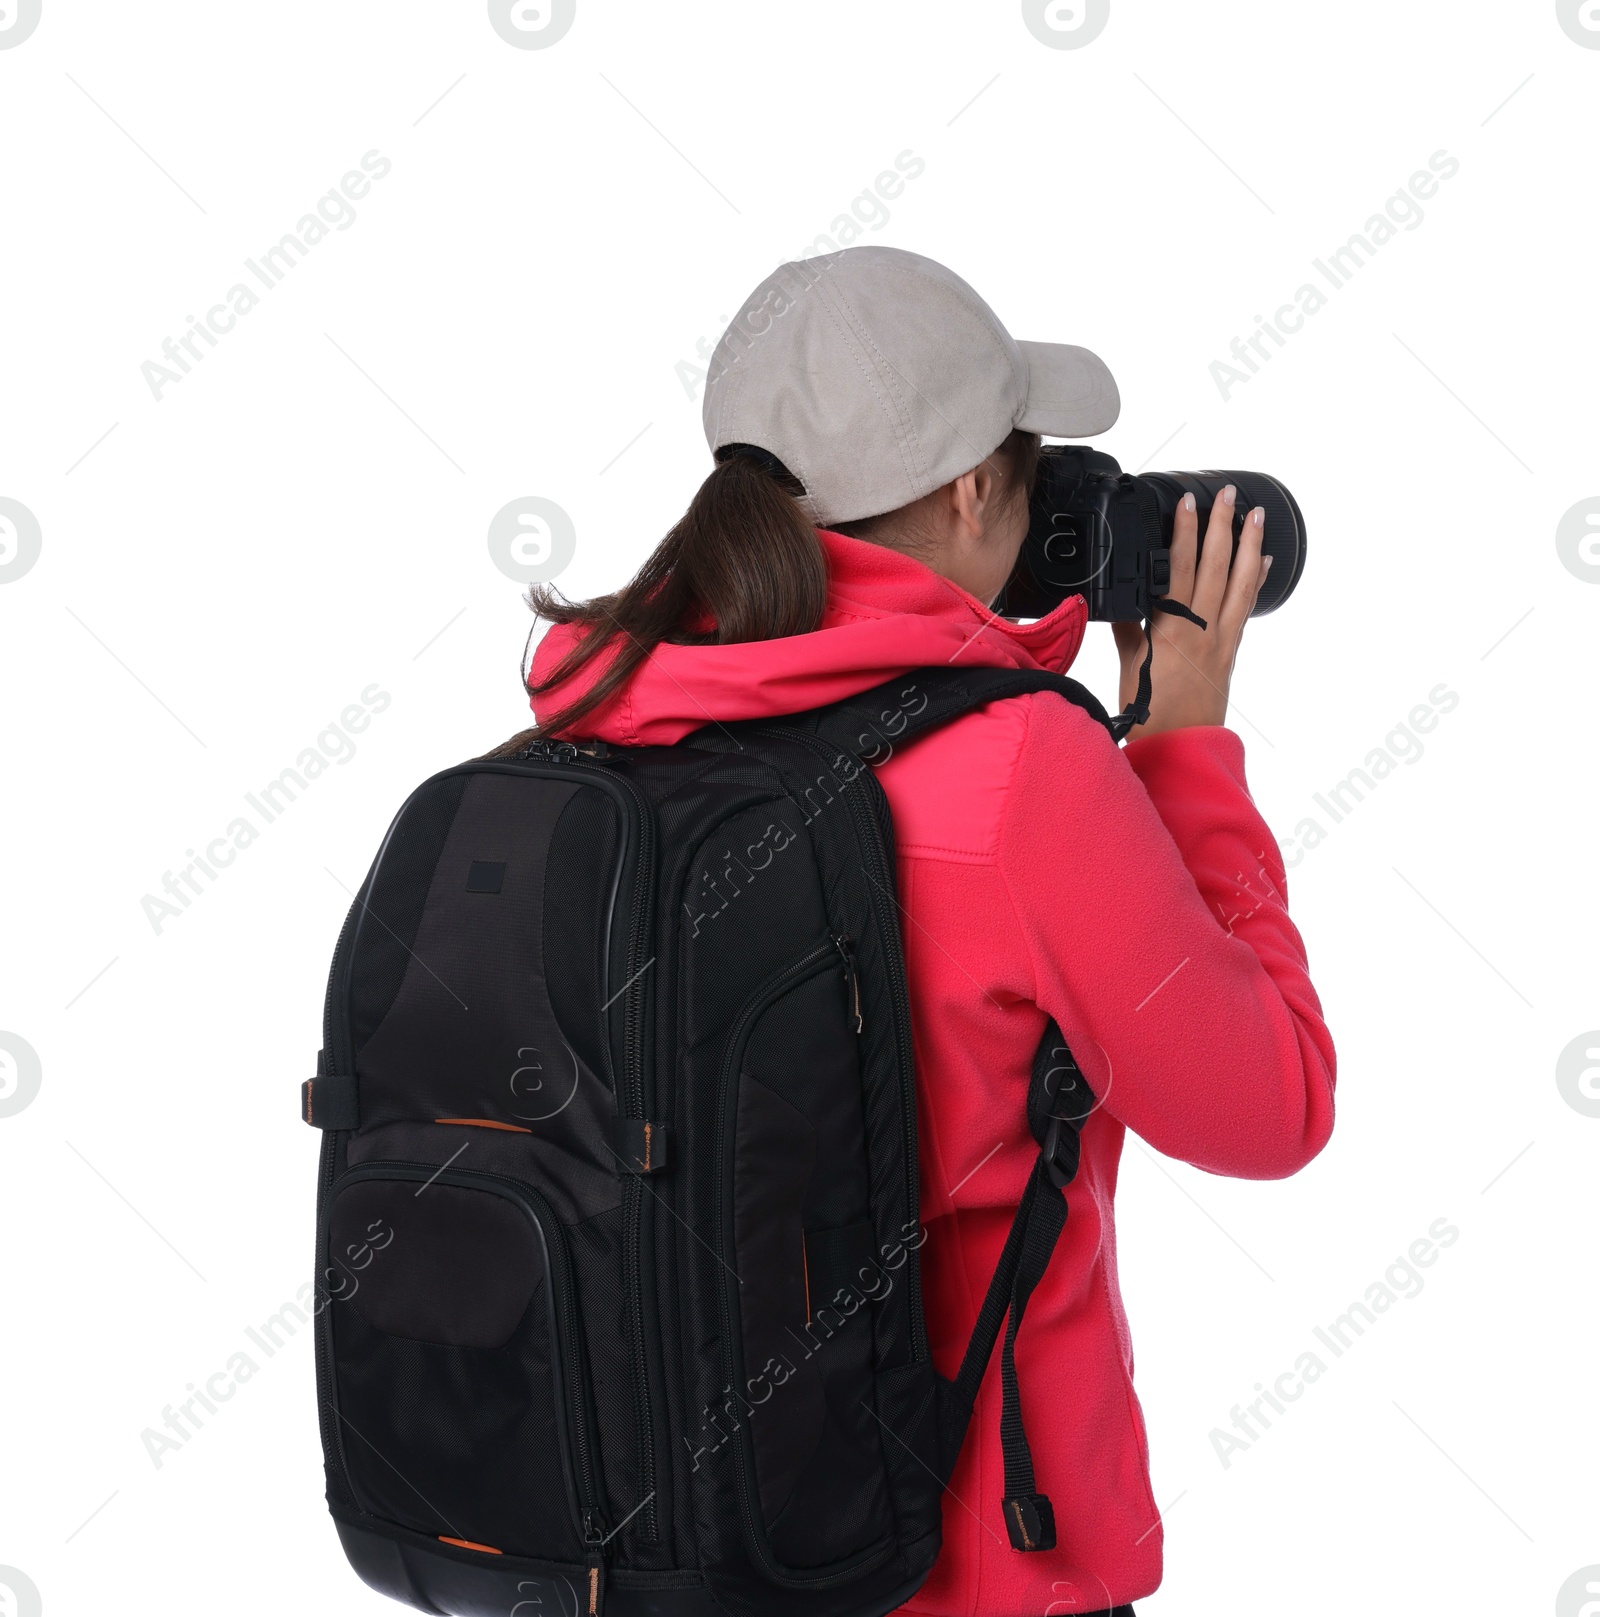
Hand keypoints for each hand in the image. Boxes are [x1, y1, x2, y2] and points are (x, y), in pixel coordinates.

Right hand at [1111, 486, 1271, 740]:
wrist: (1181, 744)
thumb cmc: (1152, 712)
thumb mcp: (1130, 667)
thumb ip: (1129, 630)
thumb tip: (1118, 602)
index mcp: (1171, 629)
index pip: (1178, 568)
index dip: (1183, 533)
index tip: (1187, 503)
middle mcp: (1202, 628)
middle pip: (1215, 565)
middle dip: (1222, 526)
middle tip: (1229, 495)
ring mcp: (1222, 637)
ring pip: (1240, 581)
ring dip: (1249, 545)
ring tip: (1256, 515)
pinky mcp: (1231, 648)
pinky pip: (1247, 605)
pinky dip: (1255, 580)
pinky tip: (1262, 560)